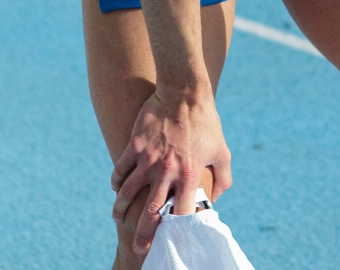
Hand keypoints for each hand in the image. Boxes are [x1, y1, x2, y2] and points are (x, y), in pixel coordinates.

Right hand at [110, 88, 232, 255]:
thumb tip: (217, 197)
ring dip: (121, 210)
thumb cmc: (206, 121)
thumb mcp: (222, 150)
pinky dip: (116, 182)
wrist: (184, 92)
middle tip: (140, 248)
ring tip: (119, 217)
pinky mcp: (135, 145)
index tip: (169, 240)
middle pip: (149, 213)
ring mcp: (148, 159)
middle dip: (143, 235)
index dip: (174, 231)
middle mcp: (166, 172)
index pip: (179, 214)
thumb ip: (223, 177)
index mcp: (188, 176)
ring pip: (127, 194)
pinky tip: (117, 186)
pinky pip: (120, 170)